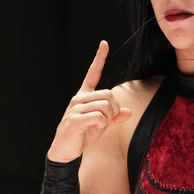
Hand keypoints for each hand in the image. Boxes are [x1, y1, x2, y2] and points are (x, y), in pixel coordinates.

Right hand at [47, 41, 131, 162]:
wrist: (65, 150)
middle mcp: (79, 98)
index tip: (104, 43)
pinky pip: (99, 116)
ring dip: (109, 117)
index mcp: (84, 96)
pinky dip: (102, 124)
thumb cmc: (82, 135)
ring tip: (100, 125)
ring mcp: (76, 108)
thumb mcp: (101, 125)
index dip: (99, 58)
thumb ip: (113, 117)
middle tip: (109, 119)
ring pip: (105, 105)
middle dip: (115, 109)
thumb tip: (128, 112)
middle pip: (109, 94)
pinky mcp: (75, 119)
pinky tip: (96, 128)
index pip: (93, 73)